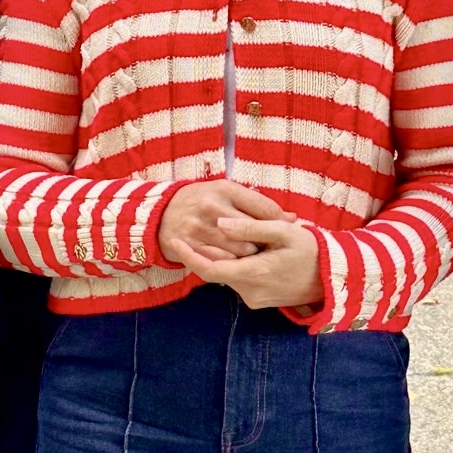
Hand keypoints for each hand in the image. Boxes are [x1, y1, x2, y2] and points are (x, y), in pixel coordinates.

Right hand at [158, 180, 294, 262]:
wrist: (159, 214)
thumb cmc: (200, 201)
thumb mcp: (224, 192)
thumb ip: (256, 203)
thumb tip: (292, 218)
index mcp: (224, 189)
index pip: (265, 208)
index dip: (280, 221)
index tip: (285, 229)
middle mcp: (212, 207)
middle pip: (254, 231)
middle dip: (265, 240)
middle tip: (269, 245)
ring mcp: (200, 228)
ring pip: (241, 250)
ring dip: (250, 254)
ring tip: (252, 253)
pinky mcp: (191, 247)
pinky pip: (222, 261)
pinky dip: (233, 263)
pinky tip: (235, 260)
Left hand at [171, 213, 323, 310]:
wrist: (333, 278)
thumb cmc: (312, 249)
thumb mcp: (284, 231)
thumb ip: (251, 227)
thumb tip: (220, 223)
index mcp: (254, 274)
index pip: (210, 269)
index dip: (189, 255)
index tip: (175, 239)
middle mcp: (250, 292)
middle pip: (216, 270)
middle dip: (206, 250)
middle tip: (201, 226)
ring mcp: (254, 299)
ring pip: (227, 274)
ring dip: (225, 256)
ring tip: (235, 234)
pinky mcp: (259, 300)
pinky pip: (239, 280)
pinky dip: (236, 264)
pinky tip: (248, 248)